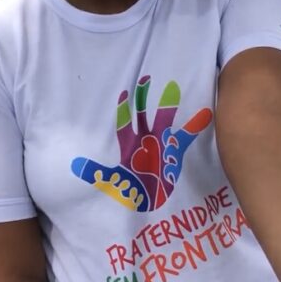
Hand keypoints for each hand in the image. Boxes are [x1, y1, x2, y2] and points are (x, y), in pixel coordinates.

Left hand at [71, 76, 211, 211]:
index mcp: (130, 145)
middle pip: (143, 114)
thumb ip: (97, 173)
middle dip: (143, 98)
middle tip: (145, 78)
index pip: (125, 122)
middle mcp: (144, 140)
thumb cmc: (132, 191)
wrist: (151, 203)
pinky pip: (186, 137)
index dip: (124, 109)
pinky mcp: (175, 152)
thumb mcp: (114, 182)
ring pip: (164, 120)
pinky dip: (195, 126)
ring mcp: (160, 144)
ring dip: (168, 107)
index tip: (123, 93)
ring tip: (173, 89)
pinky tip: (205, 113)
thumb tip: (75, 166)